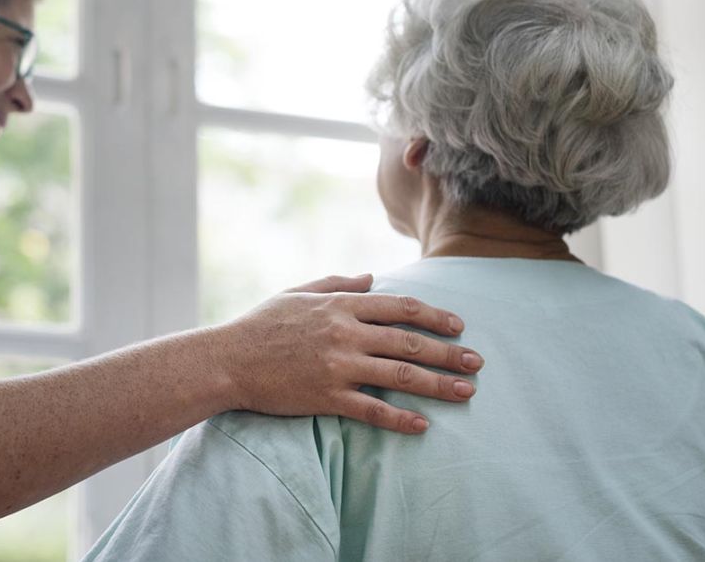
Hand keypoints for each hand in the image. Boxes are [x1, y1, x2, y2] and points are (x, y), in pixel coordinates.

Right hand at [217, 273, 482, 433]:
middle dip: (449, 352)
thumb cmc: (260, 324)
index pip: (400, 307)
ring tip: (467, 392)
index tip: (458, 326)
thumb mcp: (298, 292)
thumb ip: (337, 283)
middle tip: (477, 362)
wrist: (227, 360)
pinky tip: (422, 426)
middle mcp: (345, 333)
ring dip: (438, 384)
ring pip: (400, 375)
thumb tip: (372, 277)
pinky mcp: (326, 396)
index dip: (435, 316)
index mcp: (340, 305)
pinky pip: (372, 409)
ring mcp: (338, 366)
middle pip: (410, 341)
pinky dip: (400, 418)